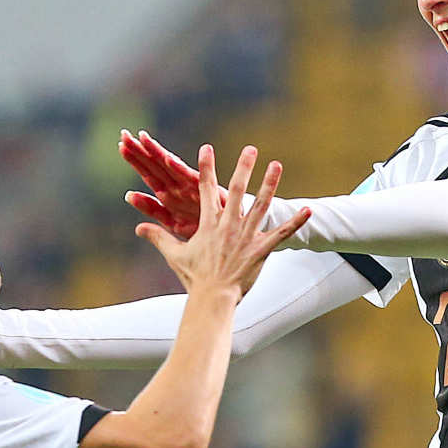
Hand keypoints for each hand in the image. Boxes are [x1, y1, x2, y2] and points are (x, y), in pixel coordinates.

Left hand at [121, 129, 207, 240]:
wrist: (226, 237)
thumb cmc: (200, 226)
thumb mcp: (171, 220)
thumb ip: (151, 208)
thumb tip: (128, 195)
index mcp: (167, 193)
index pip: (147, 172)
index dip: (135, 159)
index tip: (121, 144)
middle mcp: (176, 186)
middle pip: (154, 165)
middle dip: (140, 150)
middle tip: (124, 134)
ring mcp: (189, 186)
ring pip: (169, 168)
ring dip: (156, 153)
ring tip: (143, 138)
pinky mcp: (204, 190)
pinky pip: (189, 179)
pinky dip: (179, 169)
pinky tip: (168, 159)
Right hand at [135, 144, 306, 297]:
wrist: (212, 299)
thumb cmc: (194, 278)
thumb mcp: (175, 255)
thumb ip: (158, 237)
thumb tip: (139, 227)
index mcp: (208, 224)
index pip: (204, 190)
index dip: (205, 167)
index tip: (206, 148)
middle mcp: (228, 225)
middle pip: (236, 190)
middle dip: (243, 167)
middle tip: (250, 149)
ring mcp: (246, 236)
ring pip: (261, 205)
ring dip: (270, 184)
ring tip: (277, 165)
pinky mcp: (262, 250)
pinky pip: (282, 234)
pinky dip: (296, 222)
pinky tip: (309, 209)